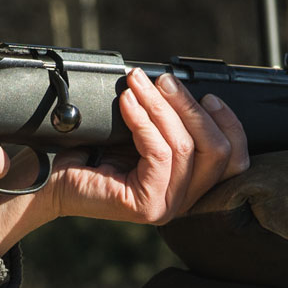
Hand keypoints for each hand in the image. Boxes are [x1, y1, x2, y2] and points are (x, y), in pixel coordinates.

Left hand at [0, 69, 249, 248]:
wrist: (52, 179)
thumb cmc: (95, 153)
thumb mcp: (142, 133)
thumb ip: (169, 120)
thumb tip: (179, 87)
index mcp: (192, 184)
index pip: (235, 159)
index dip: (229, 124)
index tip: (208, 96)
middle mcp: (186, 200)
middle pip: (216, 150)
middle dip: (192, 108)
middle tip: (164, 81)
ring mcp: (169, 206)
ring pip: (185, 147)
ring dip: (162, 107)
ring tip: (139, 83)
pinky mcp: (148, 205)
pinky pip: (159, 154)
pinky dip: (143, 122)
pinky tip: (128, 103)